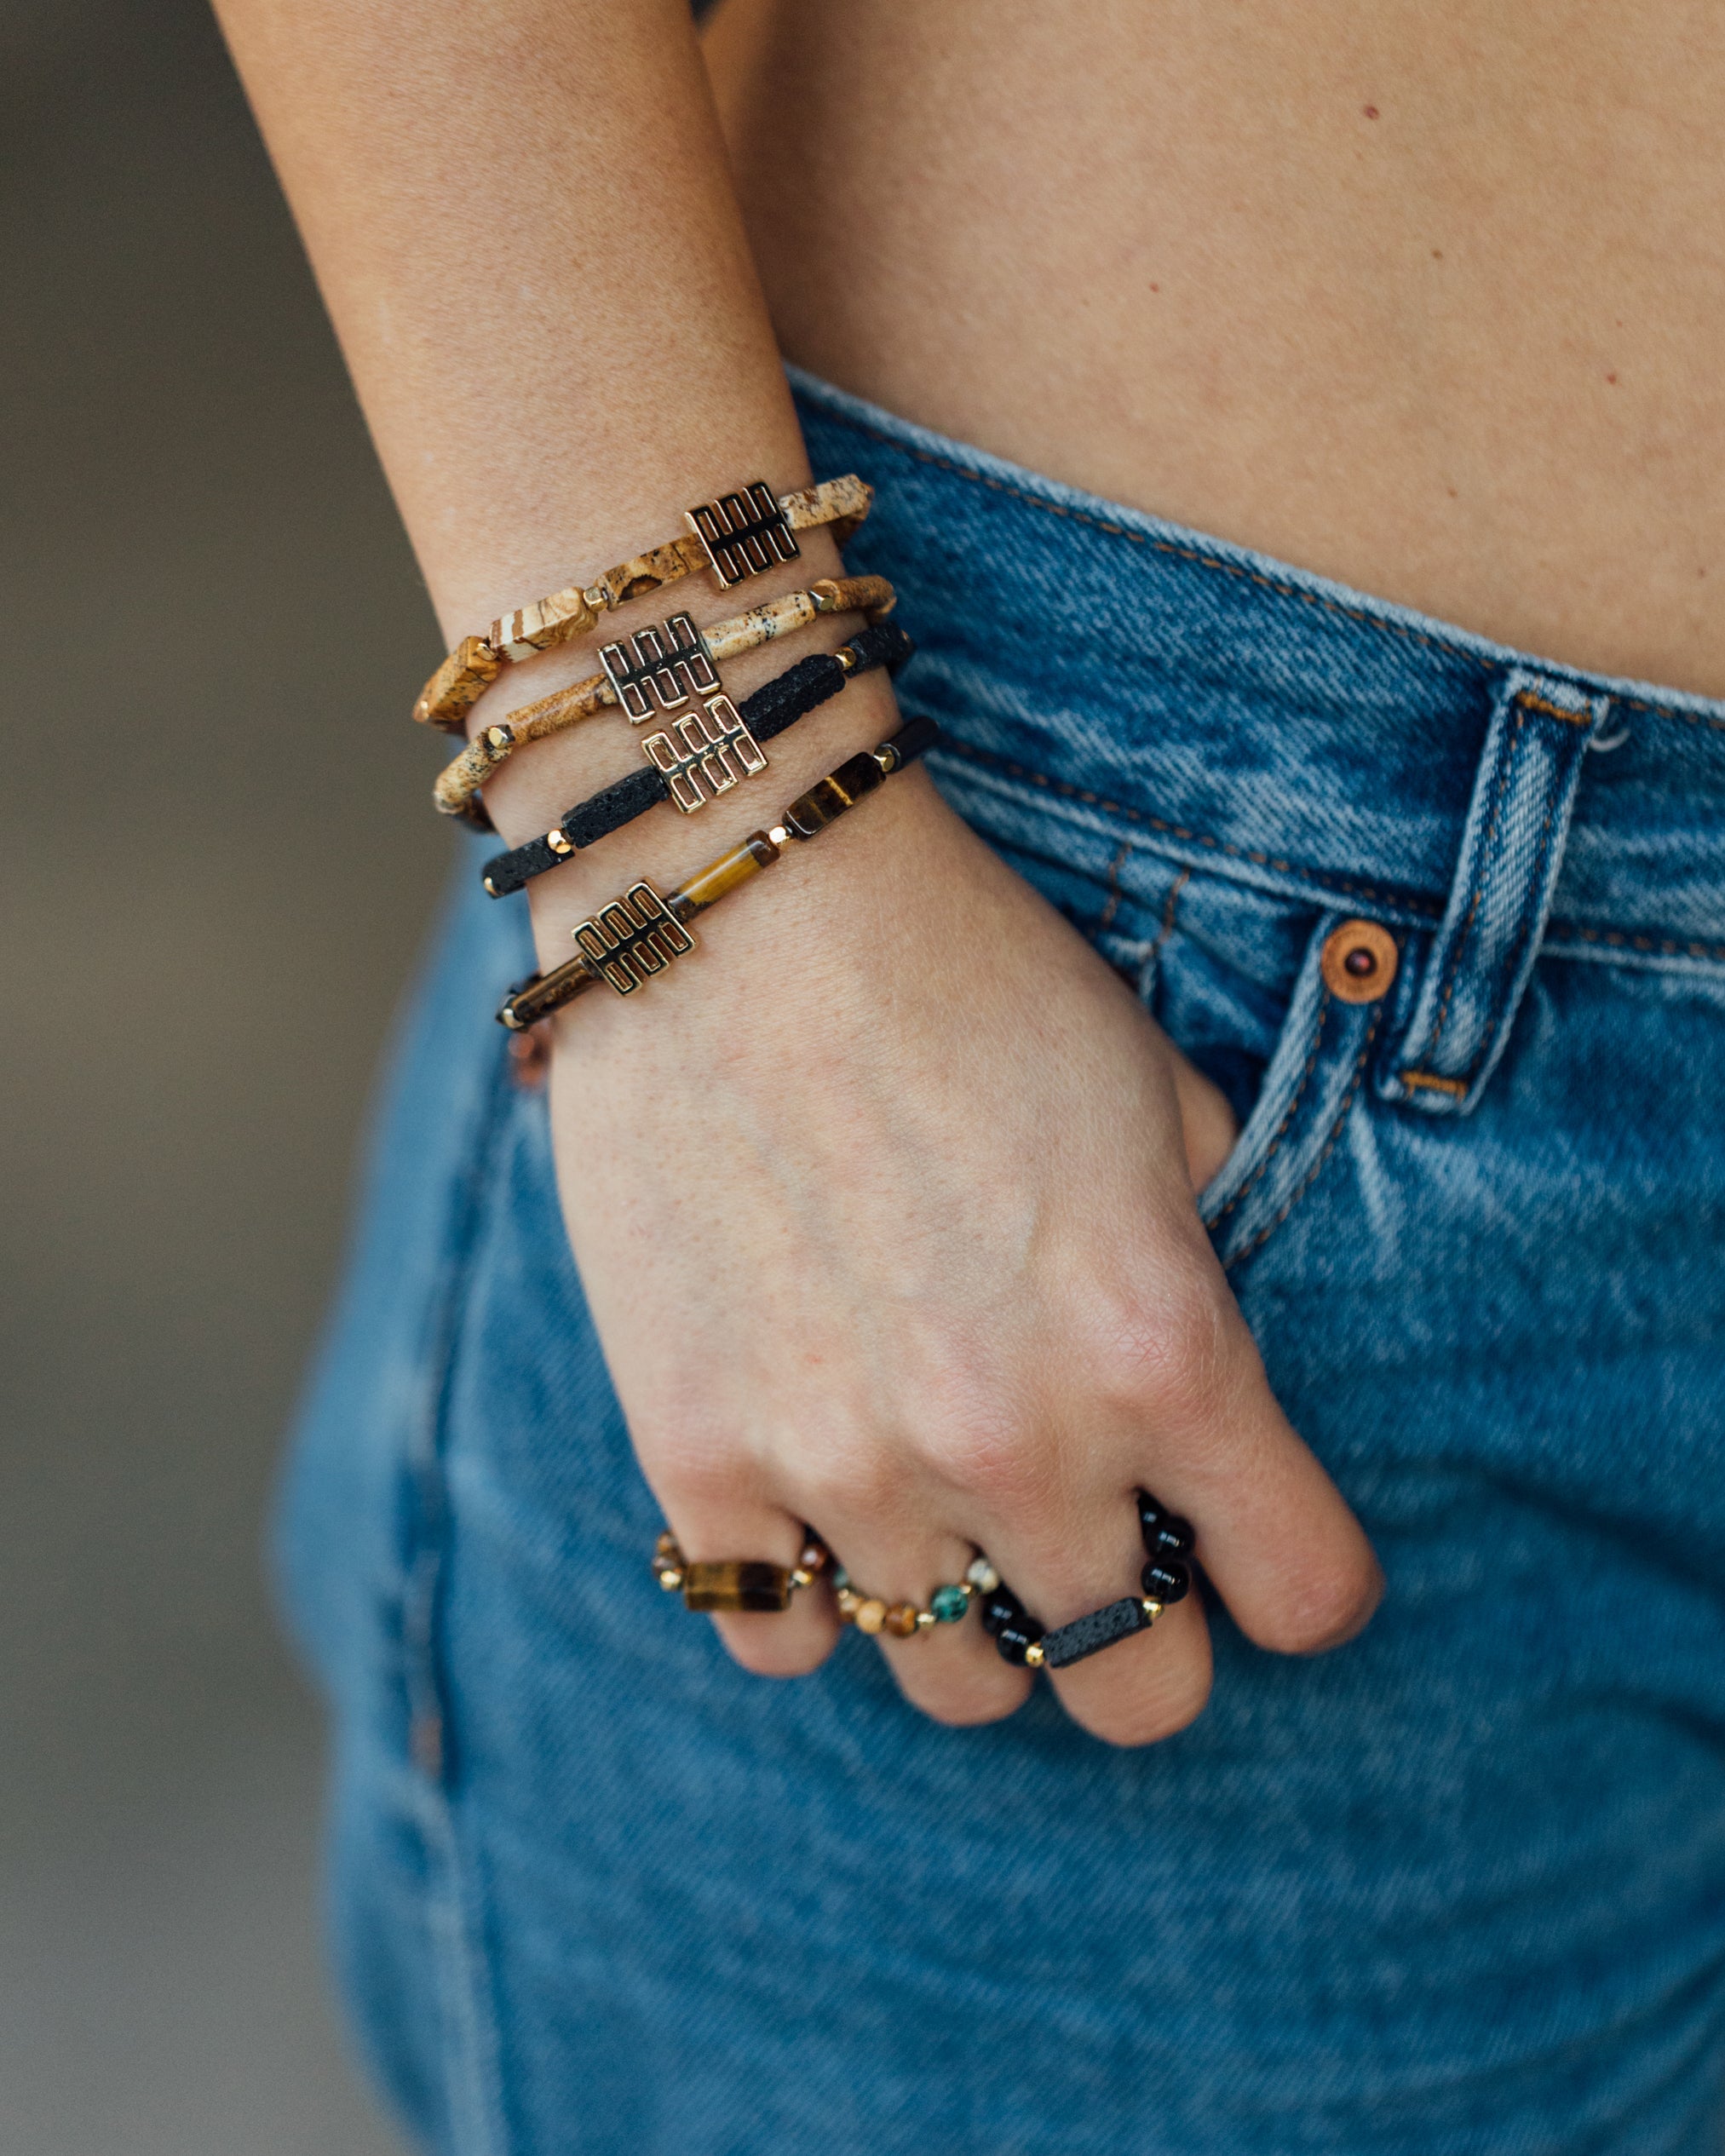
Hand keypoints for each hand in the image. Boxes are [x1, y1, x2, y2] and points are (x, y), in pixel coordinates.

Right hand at [519, 684, 1382, 1746]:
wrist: (737, 897)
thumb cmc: (970, 974)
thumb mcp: (1156, 1097)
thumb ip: (1207, 1268)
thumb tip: (1212, 1391)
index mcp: (1162, 1349)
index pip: (1306, 1595)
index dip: (1297, 1575)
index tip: (1253, 1538)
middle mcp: (1016, 1443)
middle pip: (1134, 1691)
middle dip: (1135, 1625)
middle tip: (1092, 1532)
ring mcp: (843, 1465)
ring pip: (954, 1687)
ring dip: (970, 1612)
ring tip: (942, 1498)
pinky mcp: (695, 1455)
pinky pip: (779, 1638)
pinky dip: (809, 1586)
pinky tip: (816, 1481)